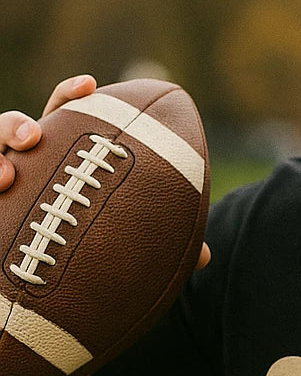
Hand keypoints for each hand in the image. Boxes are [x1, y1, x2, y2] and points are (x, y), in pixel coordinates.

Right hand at [1, 74, 210, 268]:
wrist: (51, 290)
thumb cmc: (90, 253)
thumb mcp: (124, 243)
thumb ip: (156, 242)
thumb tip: (205, 257)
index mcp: (63, 160)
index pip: (63, 118)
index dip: (72, 96)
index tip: (90, 84)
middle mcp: (28, 168)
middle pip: (15, 132)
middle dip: (18, 125)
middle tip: (35, 135)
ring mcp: (3, 184)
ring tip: (7, 174)